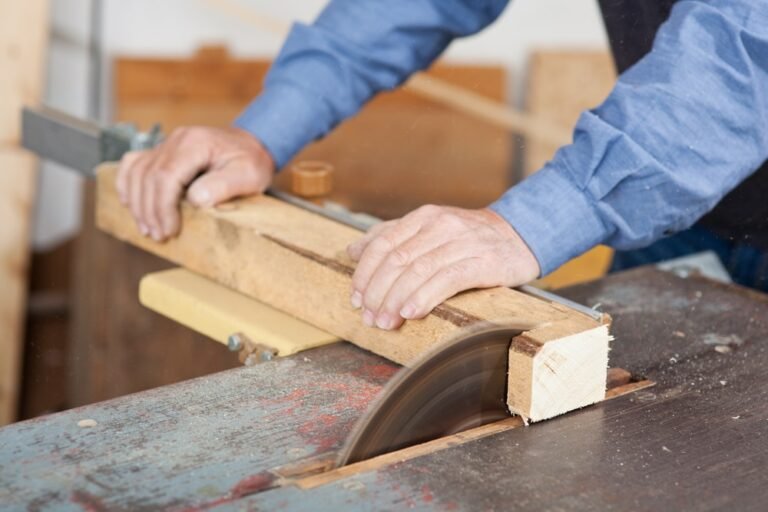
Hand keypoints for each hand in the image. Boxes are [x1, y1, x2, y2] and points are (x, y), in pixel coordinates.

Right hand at [116, 126, 274, 240]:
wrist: (253, 145)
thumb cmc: (252, 161)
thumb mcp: (249, 175)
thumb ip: (223, 186)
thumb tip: (195, 200)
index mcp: (195, 143)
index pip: (166, 176)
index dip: (163, 207)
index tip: (170, 230)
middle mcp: (177, 140)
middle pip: (148, 176)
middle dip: (150, 211)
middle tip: (159, 236)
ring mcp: (167, 144)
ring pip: (137, 172)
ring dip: (138, 203)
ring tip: (148, 229)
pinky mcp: (163, 152)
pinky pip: (134, 164)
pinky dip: (128, 184)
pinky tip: (130, 204)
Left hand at [347, 205, 540, 329]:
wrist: (520, 236)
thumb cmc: (469, 239)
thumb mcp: (429, 229)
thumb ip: (391, 237)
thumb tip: (352, 252)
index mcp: (423, 218)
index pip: (383, 244)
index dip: (365, 273)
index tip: (356, 298)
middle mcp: (440, 226)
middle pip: (397, 260)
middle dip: (378, 292)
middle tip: (369, 317)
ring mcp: (462, 242)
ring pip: (419, 271)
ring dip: (396, 300)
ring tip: (386, 322)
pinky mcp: (483, 262)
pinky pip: (447, 280)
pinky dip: (425, 297)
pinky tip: (412, 313)